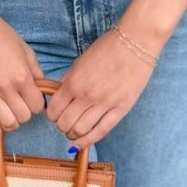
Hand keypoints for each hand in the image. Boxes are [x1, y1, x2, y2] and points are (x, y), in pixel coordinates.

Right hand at [0, 11, 44, 129]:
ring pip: (5, 122)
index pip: (37, 107)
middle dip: (24, 111)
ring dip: (9, 118)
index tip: (30, 98)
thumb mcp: (26, 51)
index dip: (36, 103)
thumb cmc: (0, 35)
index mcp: (22, 77)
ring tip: (6, 108)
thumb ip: (36, 72)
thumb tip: (42, 89)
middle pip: (23, 117)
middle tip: (18, 102)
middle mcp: (5, 87)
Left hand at [45, 28, 154, 149]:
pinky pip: (101, 131)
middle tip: (65, 123)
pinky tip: (80, 144)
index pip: (54, 110)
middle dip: (61, 126)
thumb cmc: (107, 48)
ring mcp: (104, 103)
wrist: (135, 42)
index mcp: (73, 82)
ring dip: (73, 134)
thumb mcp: (80, 61)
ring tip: (74, 131)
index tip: (56, 114)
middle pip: (64, 123)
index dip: (52, 115)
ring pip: (80, 130)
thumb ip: (67, 80)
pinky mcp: (121, 108)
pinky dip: (87, 141)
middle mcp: (86, 95)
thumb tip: (58, 97)